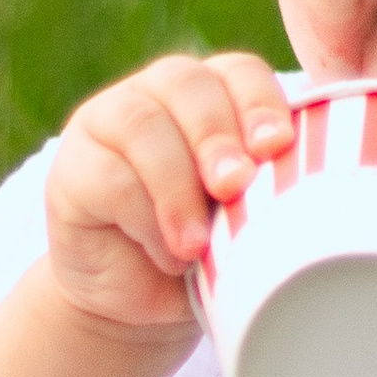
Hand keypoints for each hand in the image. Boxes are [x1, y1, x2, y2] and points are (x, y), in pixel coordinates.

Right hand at [46, 52, 295, 332]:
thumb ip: (269, 193)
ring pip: (144, 125)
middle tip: (234, 186)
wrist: (140, 304)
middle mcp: (159, 93)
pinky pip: (110, 177)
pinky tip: (169, 255)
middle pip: (187, 84)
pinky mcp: (72, 166)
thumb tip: (305, 189)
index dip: (259, 102)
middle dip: (217, 137)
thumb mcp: (247, 221)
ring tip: (198, 245)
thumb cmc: (210, 255)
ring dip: (178, 185)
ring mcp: (108, 121)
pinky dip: (145, 219)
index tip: (277, 146)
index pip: (239, 72)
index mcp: (215, 94)